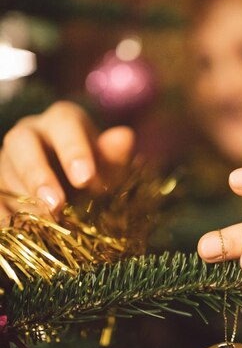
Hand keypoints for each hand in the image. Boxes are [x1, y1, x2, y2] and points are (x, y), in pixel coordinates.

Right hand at [0, 101, 134, 216]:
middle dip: (38, 173)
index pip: (64, 124)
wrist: (75, 186)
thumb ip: (115, 155)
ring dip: (22, 195)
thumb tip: (124, 138)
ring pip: (4, 168)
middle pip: (23, 142)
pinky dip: (2, 209)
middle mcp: (30, 132)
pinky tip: (11, 226)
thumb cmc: (97, 170)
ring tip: (41, 221)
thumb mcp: (111, 164)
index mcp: (62, 120)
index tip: (86, 178)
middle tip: (56, 203)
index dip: (74, 149)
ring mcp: (9, 156)